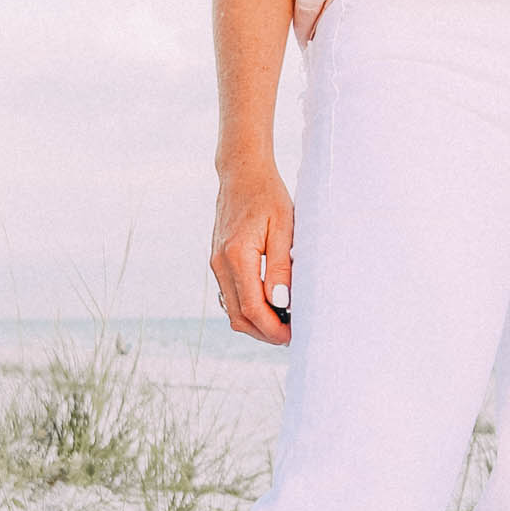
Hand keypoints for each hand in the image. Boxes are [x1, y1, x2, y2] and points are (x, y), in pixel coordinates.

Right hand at [210, 154, 294, 343]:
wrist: (242, 174)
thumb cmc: (268, 196)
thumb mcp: (283, 228)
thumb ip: (280, 267)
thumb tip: (281, 303)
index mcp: (236, 256)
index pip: (252, 308)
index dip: (272, 329)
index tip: (293, 336)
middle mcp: (220, 264)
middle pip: (238, 317)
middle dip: (265, 333)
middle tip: (292, 335)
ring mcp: (216, 264)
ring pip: (232, 310)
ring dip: (256, 323)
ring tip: (284, 323)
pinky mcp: (218, 262)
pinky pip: (230, 296)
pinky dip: (248, 309)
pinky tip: (269, 306)